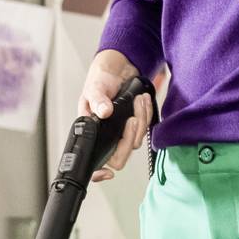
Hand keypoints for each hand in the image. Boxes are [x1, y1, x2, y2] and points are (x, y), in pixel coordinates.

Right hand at [79, 51, 163, 181]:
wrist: (117, 66)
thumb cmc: (100, 78)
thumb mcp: (94, 87)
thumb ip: (97, 100)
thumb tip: (104, 113)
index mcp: (92, 132)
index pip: (94, 159)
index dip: (99, 172)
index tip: (108, 172)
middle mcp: (107, 136)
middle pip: (120, 156)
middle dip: (129, 137)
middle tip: (131, 119)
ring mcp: (122, 132)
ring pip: (136, 141)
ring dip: (140, 120)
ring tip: (138, 101)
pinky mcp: (136, 124)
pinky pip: (145, 128)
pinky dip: (146, 113)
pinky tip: (142, 99)